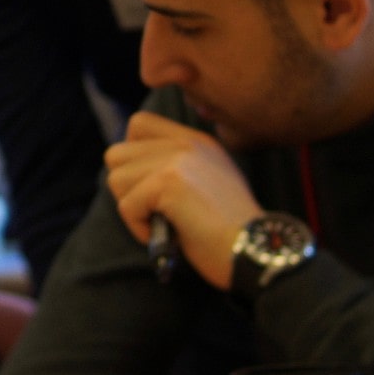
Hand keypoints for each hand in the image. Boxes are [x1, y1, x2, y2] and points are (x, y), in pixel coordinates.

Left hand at [104, 111, 262, 288]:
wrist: (257, 251)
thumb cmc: (229, 231)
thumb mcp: (206, 184)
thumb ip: (173, 167)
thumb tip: (125, 171)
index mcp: (196, 141)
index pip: (138, 123)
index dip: (131, 157)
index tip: (150, 186)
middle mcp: (186, 143)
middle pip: (117, 154)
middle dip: (127, 188)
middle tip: (155, 210)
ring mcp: (178, 159)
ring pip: (116, 179)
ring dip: (133, 209)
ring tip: (164, 223)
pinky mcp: (169, 183)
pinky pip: (126, 205)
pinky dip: (139, 227)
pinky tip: (168, 235)